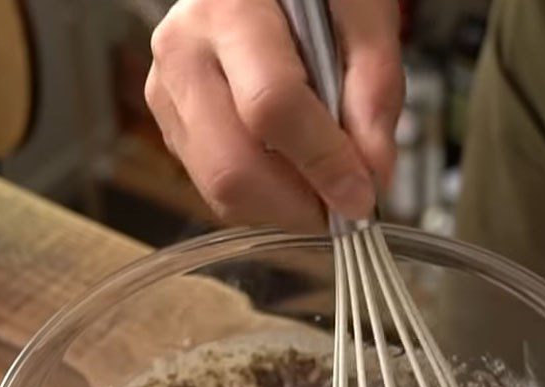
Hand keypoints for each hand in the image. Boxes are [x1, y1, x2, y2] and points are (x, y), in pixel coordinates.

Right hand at [146, 0, 403, 231]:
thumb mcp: (363, 16)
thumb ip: (375, 87)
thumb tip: (373, 172)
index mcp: (230, 10)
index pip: (271, 107)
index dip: (322, 162)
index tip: (362, 194)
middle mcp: (184, 54)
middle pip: (233, 166)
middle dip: (298, 205)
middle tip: (342, 206)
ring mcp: (169, 96)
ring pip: (220, 190)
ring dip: (282, 208)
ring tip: (320, 186)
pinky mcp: (172, 127)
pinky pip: (215, 191)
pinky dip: (263, 201)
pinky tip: (291, 173)